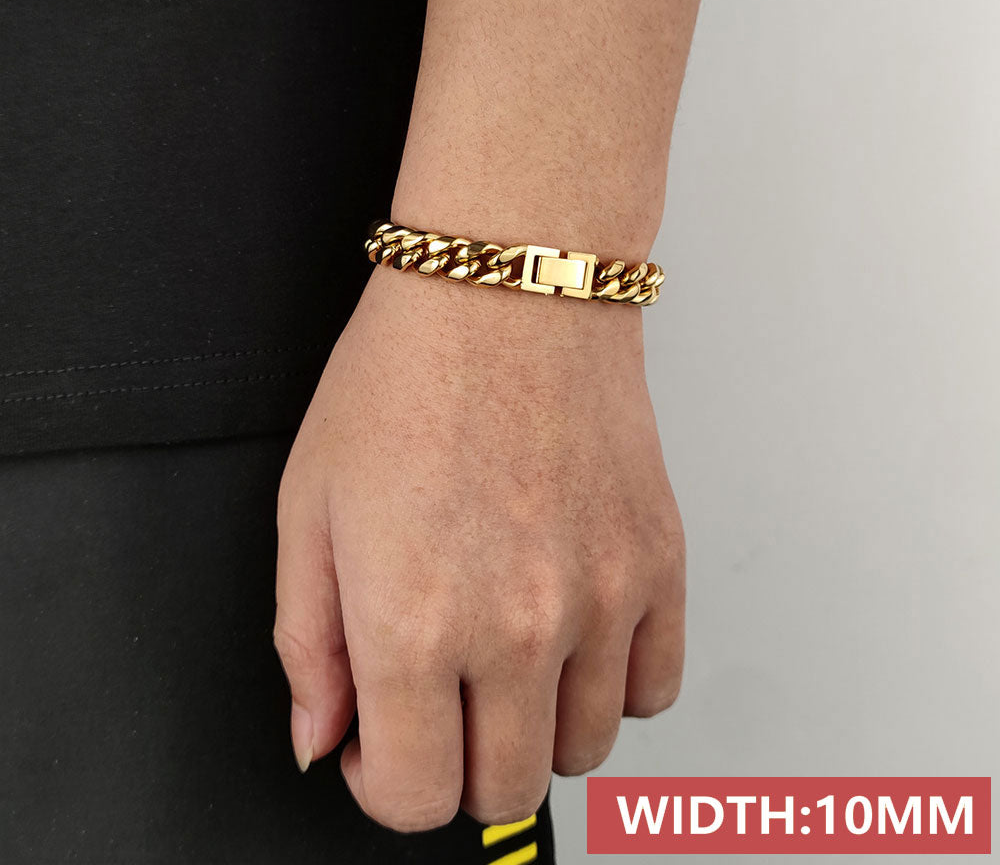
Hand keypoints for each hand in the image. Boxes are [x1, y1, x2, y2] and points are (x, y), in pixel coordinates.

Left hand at [273, 264, 684, 830]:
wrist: (509, 288)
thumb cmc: (406, 376)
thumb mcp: (309, 507)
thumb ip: (308, 643)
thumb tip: (323, 736)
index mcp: (412, 623)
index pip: (414, 796)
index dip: (387, 783)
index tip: (383, 741)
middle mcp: (515, 630)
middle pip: (503, 789)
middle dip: (458, 762)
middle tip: (442, 699)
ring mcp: (601, 601)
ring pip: (582, 748)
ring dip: (535, 725)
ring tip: (507, 656)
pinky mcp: (659, 565)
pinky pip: (656, 687)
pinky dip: (614, 684)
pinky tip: (575, 635)